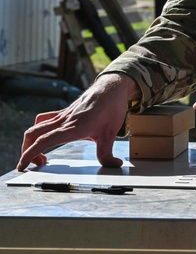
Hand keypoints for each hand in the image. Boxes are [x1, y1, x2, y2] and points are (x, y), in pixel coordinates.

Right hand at [18, 73, 133, 170]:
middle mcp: (64, 121)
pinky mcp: (64, 112)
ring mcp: (62, 116)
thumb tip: (114, 165)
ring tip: (41, 155)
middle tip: (36, 164)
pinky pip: (44, 120)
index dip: (30, 154)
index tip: (22, 166)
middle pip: (33, 134)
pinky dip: (39, 130)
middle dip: (27, 151)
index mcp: (73, 128)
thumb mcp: (111, 133)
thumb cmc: (111, 108)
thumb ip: (107, 152)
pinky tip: (47, 137)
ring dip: (31, 141)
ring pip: (36, 126)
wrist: (111, 88)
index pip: (44, 141)